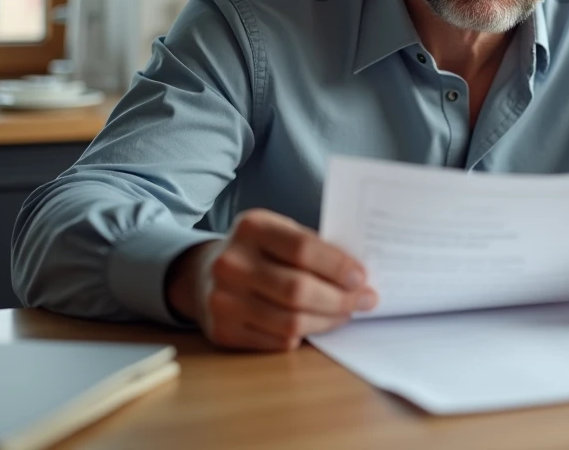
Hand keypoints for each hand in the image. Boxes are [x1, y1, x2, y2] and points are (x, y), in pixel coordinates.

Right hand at [165, 208, 377, 350]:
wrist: (203, 273)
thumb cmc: (258, 251)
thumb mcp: (279, 233)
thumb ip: (313, 247)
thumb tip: (359, 276)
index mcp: (251, 228)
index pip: (303, 249)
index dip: (338, 266)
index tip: (362, 278)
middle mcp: (231, 263)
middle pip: (298, 290)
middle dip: (340, 299)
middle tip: (366, 300)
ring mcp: (222, 300)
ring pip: (290, 322)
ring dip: (327, 321)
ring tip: (345, 313)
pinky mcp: (222, 331)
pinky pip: (277, 340)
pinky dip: (303, 334)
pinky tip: (314, 324)